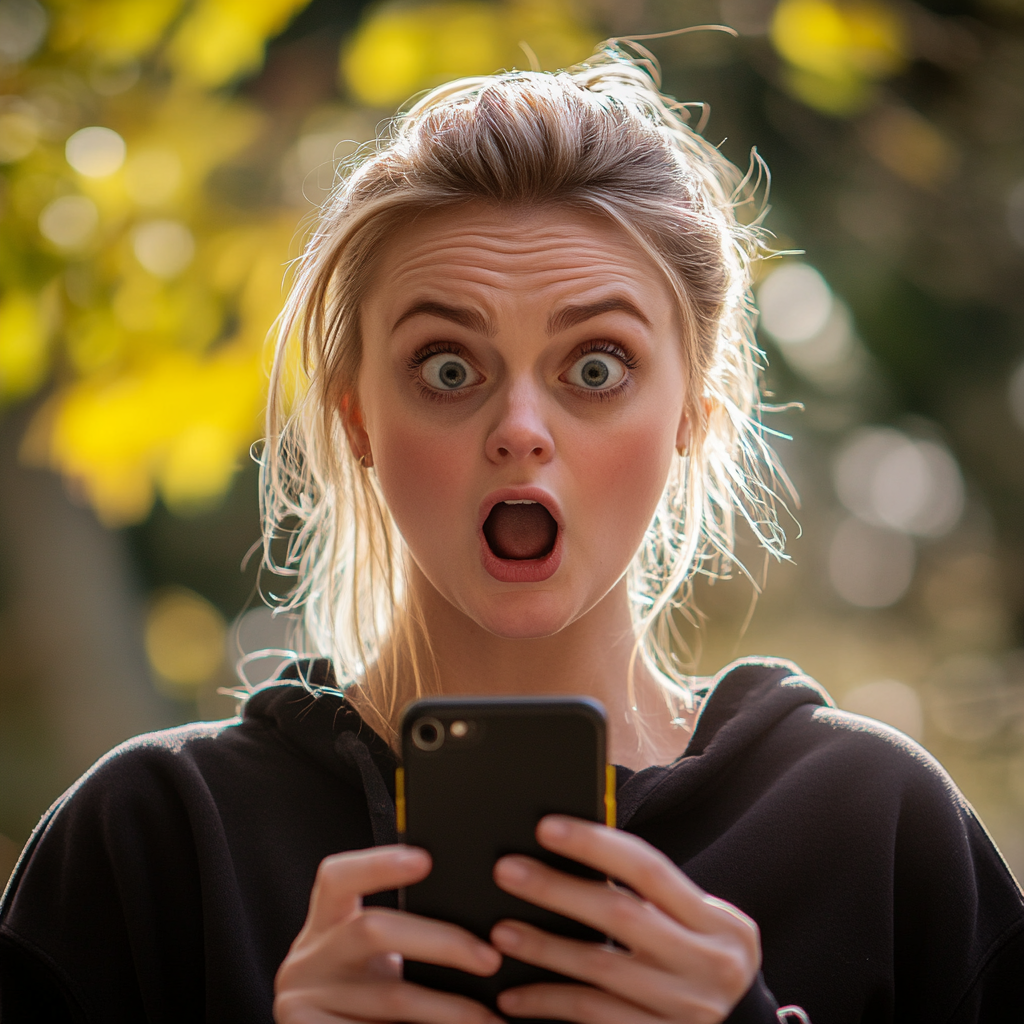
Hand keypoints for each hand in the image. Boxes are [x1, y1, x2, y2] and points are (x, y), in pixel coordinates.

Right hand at [274, 845, 501, 1023]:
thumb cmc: (360, 993)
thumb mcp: (368, 958)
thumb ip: (400, 935)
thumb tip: (480, 929)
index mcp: (326, 920)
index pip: (339, 877)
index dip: (377, 865)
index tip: (425, 860)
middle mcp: (310, 954)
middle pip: (373, 930)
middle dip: (441, 942)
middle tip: (489, 958)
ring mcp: (302, 997)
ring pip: (391, 996)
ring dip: (448, 1008)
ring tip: (489, 1018)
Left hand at [490, 817, 759, 1023]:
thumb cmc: (697, 966)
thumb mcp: (696, 929)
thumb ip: (652, 898)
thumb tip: (571, 850)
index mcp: (721, 925)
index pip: (650, 869)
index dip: (595, 844)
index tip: (546, 827)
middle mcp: (711, 968)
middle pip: (621, 915)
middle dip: (557, 889)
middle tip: (507, 870)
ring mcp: (687, 1012)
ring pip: (600, 970)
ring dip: (544, 948)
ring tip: (501, 931)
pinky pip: (592, 1017)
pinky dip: (548, 1003)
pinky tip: (513, 996)